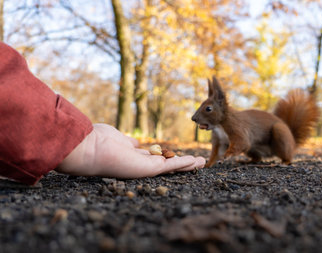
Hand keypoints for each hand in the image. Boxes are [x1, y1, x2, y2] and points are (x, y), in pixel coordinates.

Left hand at [56, 123, 204, 177]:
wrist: (86, 149)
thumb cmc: (96, 141)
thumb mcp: (117, 139)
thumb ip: (128, 143)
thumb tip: (136, 143)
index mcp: (131, 156)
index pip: (152, 157)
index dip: (165, 156)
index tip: (175, 154)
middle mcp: (139, 164)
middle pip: (165, 164)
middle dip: (180, 163)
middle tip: (195, 162)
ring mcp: (144, 168)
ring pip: (171, 166)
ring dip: (188, 164)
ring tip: (202, 163)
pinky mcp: (149, 169)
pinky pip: (172, 166)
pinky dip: (186, 164)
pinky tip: (197, 162)